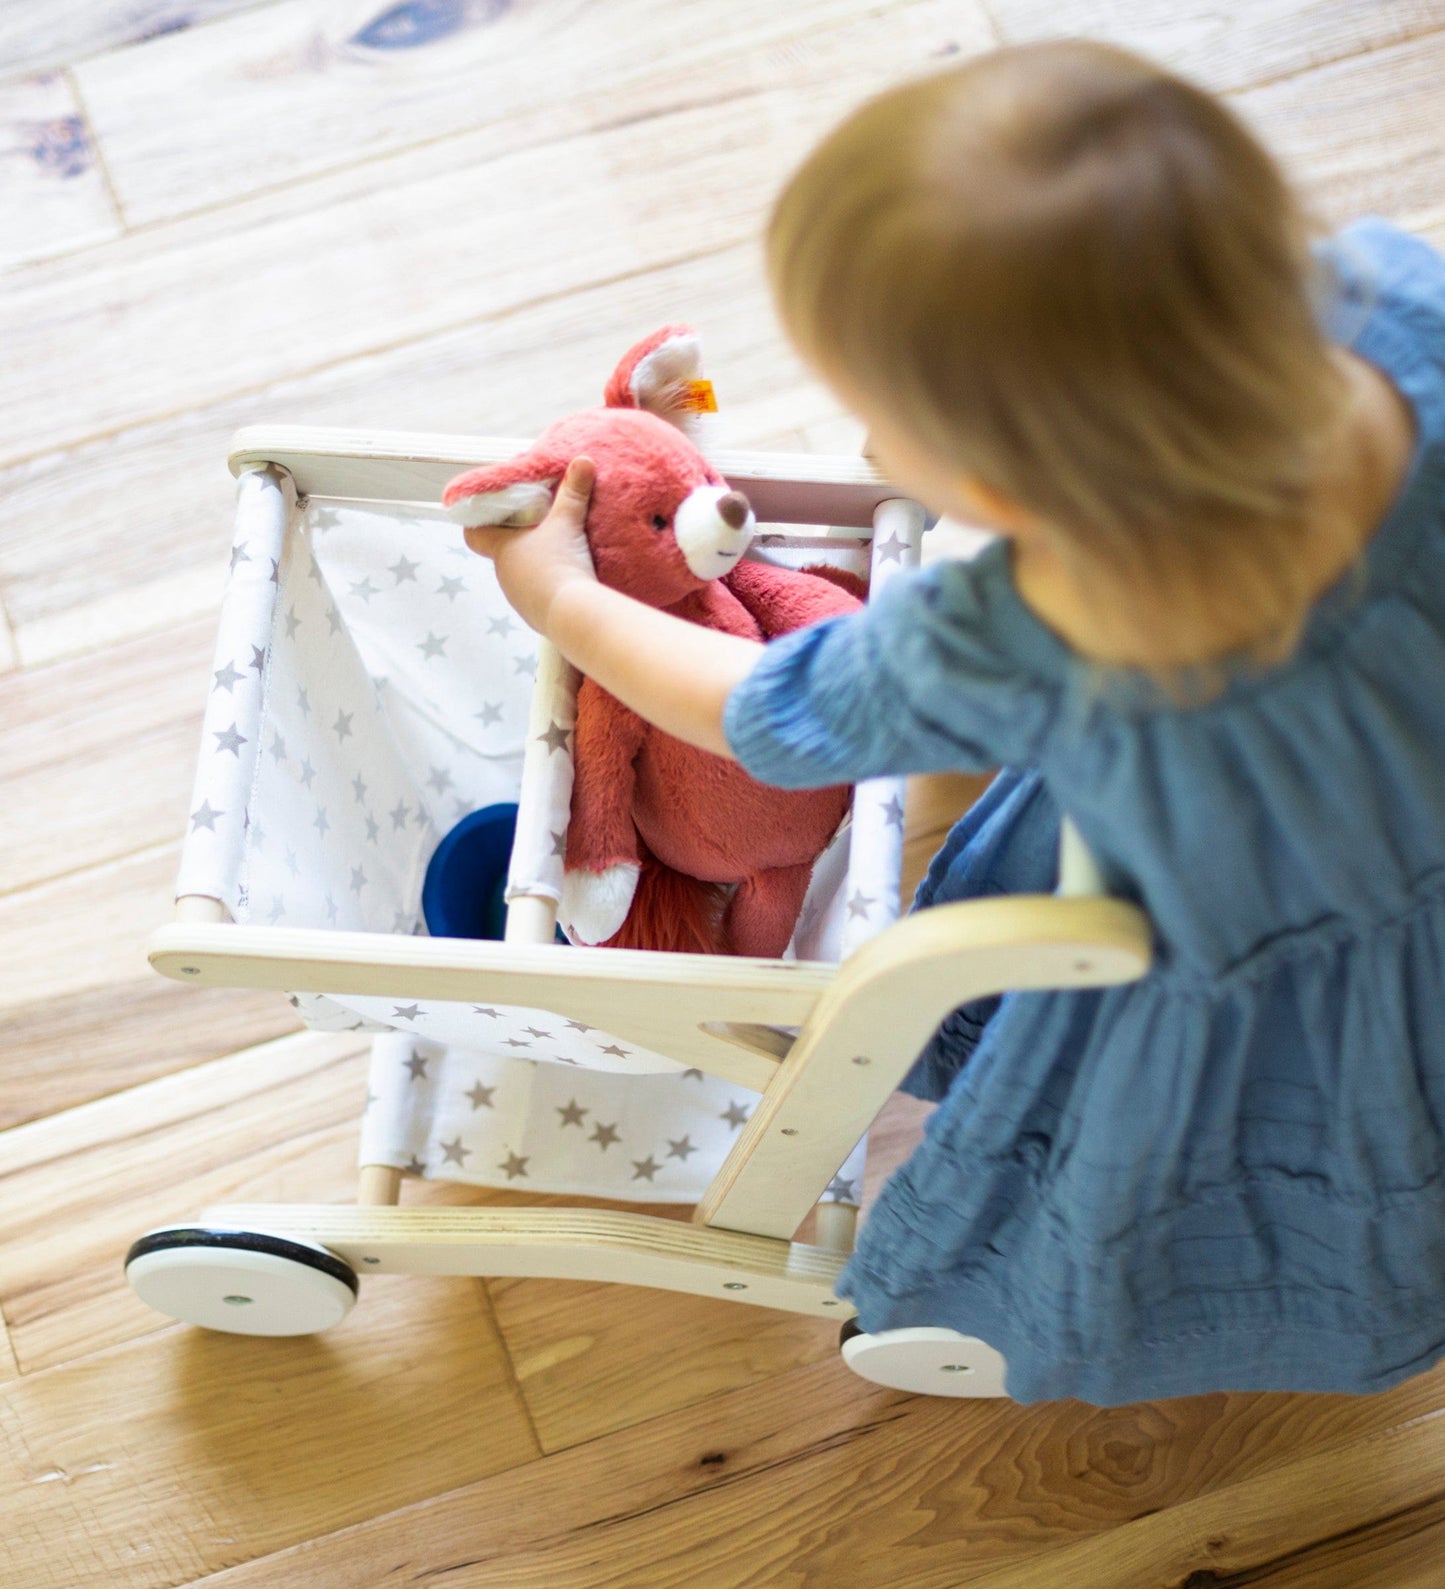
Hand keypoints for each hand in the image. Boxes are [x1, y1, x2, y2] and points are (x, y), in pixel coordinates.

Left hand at [464, 456, 597, 636]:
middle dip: (518, 542)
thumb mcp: (569, 522)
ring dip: (535, 567)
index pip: (474, 534)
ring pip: (520, 576)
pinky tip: (567, 582)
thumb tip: (582, 460)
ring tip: (559, 555)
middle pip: (502, 553)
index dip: (476, 523)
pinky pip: (537, 597)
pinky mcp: (536, 617)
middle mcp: (503, 575)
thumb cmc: (561, 563)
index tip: (487, 515)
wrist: (573, 614)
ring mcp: (518, 599)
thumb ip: (573, 492)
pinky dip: (548, 588)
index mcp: (502, 549)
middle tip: (539, 528)